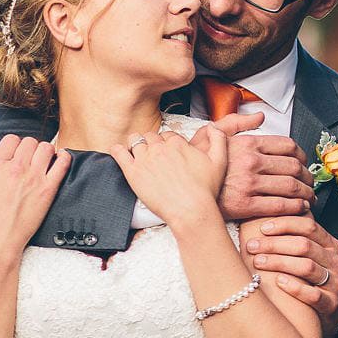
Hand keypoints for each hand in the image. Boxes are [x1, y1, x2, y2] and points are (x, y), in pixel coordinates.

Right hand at [0, 135, 70, 258]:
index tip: (15, 152)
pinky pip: (63, 163)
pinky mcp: (49, 189)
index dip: (14, 143)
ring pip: (46, 148)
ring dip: (45, 150)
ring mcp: (34, 178)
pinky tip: (61, 159)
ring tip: (43, 159)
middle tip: (29, 157)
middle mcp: (16, 168)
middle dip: (29, 147)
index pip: (11, 139)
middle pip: (30, 142)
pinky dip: (64, 157)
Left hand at [109, 126, 224, 227]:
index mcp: (178, 144)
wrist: (190, 210)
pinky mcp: (133, 172)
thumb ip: (218, 140)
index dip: (169, 143)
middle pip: (151, 136)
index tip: (170, 152)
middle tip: (156, 156)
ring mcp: (145, 159)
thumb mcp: (219, 161)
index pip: (169, 135)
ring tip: (139, 154)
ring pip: (135, 141)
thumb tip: (214, 127)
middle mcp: (160, 148)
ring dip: (137, 145)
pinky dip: (118, 150)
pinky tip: (119, 152)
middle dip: (153, 143)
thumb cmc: (205, 190)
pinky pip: (119, 153)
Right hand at [198, 110, 315, 220]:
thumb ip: (237, 123)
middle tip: (310, 183)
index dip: (303, 156)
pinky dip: (296, 207)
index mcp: (247, 144)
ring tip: (308, 197)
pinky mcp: (246, 205)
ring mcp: (249, 184)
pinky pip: (280, 205)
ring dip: (306, 193)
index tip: (304, 164)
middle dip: (308, 177)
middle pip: (294, 167)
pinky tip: (300, 207)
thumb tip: (260, 116)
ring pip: (291, 186)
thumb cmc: (197, 163)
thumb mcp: (212, 134)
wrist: (180, 191)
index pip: (288, 146)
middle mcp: (251, 162)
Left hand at [241, 214, 337, 337]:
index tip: (262, 228)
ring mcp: (335, 282)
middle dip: (274, 244)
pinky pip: (313, 294)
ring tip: (258, 262)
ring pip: (306, 267)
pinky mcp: (332, 303)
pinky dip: (294, 287)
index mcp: (330, 245)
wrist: (330, 311)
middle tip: (252, 246)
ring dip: (279, 263)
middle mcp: (335, 261)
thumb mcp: (310, 256)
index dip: (285, 224)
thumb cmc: (311, 279)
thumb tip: (266, 216)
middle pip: (304, 245)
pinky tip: (278, 282)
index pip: (309, 226)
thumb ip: (296, 238)